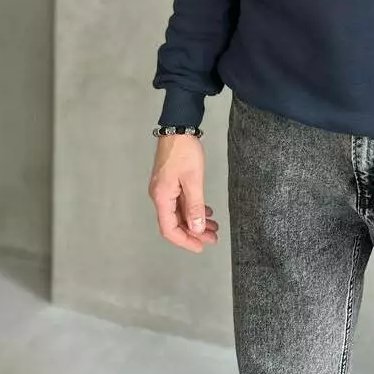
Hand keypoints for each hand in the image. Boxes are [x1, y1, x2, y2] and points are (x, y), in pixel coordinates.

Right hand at [148, 135, 219, 253]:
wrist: (177, 126)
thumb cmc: (184, 152)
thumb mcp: (193, 180)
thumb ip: (195, 206)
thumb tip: (197, 229)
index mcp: (161, 197)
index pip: (169, 229)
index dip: (185, 241)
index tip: (201, 247)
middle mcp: (159, 196)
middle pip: (174, 223)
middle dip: (194, 232)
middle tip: (213, 238)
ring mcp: (164, 189)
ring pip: (179, 213)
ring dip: (195, 221)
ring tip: (214, 226)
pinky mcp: (169, 182)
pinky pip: (180, 202)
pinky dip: (193, 208)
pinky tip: (206, 210)